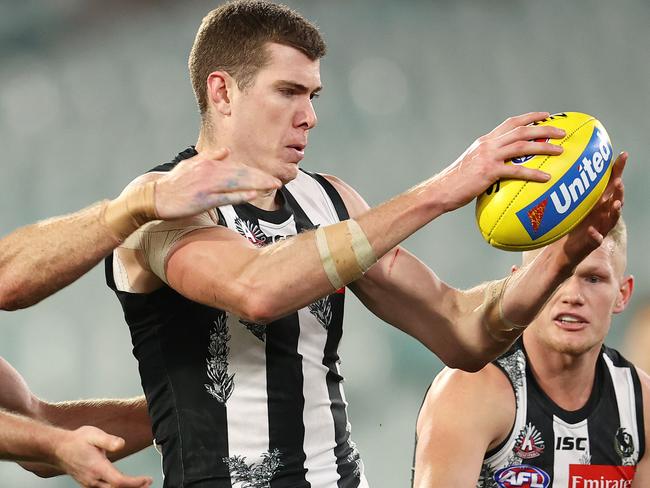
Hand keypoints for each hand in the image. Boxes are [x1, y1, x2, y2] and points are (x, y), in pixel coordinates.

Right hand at [52, 426, 151, 487]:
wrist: (59, 448)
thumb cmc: (77, 441)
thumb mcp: (94, 434)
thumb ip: (109, 440)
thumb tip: (121, 444)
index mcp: (97, 468)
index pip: (119, 481)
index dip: (135, 483)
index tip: (147, 479)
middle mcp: (93, 479)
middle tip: (147, 483)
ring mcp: (90, 483)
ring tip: (140, 484)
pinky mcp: (88, 484)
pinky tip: (123, 485)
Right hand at [153, 148, 281, 218]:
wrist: (154, 197)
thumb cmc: (174, 184)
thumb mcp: (191, 165)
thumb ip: (210, 158)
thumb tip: (226, 151)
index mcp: (209, 164)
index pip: (237, 168)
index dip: (255, 173)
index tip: (269, 177)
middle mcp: (210, 172)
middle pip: (241, 174)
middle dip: (261, 177)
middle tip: (278, 182)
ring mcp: (207, 186)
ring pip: (237, 183)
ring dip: (257, 184)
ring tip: (273, 186)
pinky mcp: (203, 200)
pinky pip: (226, 197)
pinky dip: (240, 195)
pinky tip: (253, 195)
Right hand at [437, 112, 564, 211]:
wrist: (441, 190)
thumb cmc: (456, 183)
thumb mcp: (473, 164)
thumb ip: (488, 160)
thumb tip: (503, 166)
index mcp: (485, 141)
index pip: (510, 122)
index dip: (530, 117)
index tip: (546, 116)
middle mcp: (487, 145)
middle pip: (521, 130)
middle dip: (544, 129)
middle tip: (562, 132)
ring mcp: (488, 157)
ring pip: (521, 146)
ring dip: (543, 146)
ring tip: (560, 151)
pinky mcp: (488, 171)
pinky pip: (516, 170)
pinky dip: (533, 173)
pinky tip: (546, 178)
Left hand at [561, 151, 625, 261]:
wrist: (566, 249)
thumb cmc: (573, 223)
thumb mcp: (574, 202)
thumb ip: (574, 187)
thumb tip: (566, 162)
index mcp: (600, 203)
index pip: (611, 184)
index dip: (618, 171)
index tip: (623, 155)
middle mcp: (603, 214)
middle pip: (615, 200)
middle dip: (618, 191)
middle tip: (618, 182)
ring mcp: (599, 228)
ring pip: (611, 219)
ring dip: (615, 212)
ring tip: (615, 204)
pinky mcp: (591, 242)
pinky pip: (595, 239)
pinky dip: (595, 235)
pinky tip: (591, 230)